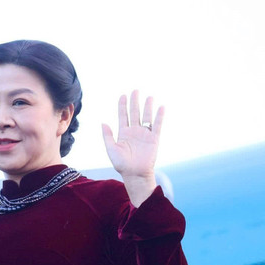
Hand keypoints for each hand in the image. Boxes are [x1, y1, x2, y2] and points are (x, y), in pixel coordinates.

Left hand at [102, 90, 162, 205]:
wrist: (135, 174)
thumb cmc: (121, 164)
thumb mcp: (111, 149)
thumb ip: (107, 136)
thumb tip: (103, 123)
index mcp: (123, 133)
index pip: (123, 115)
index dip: (122, 105)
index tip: (123, 95)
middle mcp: (134, 131)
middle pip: (134, 113)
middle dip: (134, 102)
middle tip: (135, 91)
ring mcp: (144, 134)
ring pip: (146, 117)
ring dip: (147, 107)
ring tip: (149, 97)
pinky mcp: (154, 139)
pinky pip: (157, 125)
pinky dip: (159, 116)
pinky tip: (161, 107)